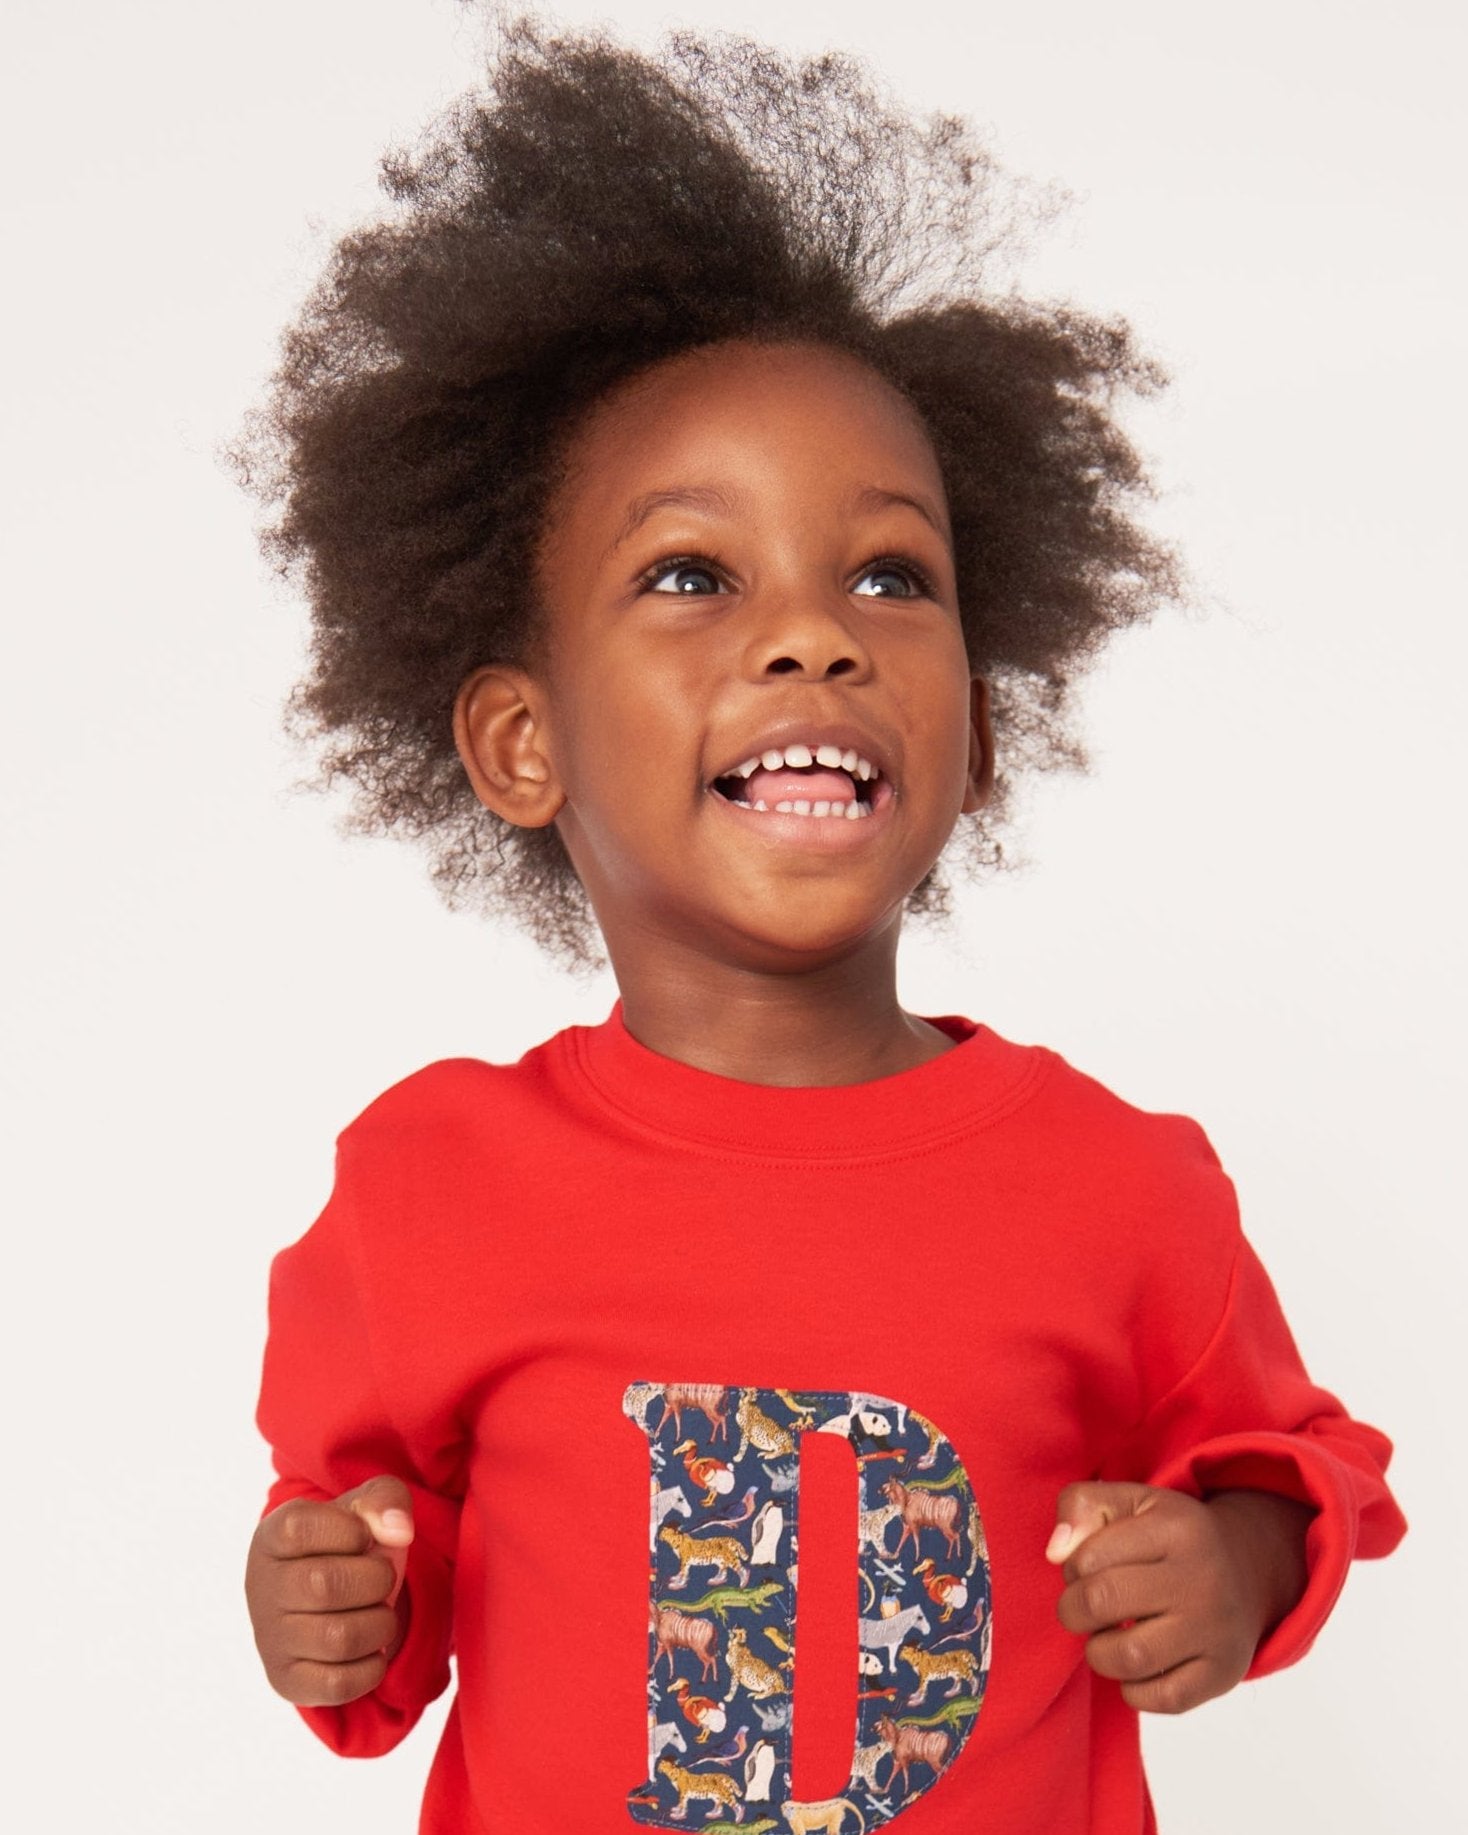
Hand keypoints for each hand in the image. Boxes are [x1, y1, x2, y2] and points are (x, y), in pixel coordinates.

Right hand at [245, 1474, 414, 1706]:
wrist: (333, 1592)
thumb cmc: (349, 1541)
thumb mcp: (367, 1505)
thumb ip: (385, 1499)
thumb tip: (400, 1531)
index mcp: (272, 1535)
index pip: (302, 1529)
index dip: (351, 1531)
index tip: (362, 1537)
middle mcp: (261, 1588)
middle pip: (326, 1587)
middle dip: (376, 1579)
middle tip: (381, 1577)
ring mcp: (269, 1639)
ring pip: (338, 1639)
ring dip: (380, 1623)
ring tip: (378, 1611)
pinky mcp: (286, 1680)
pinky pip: (337, 1685)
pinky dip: (371, 1666)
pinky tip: (371, 1647)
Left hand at [1047, 1480, 1312, 1713]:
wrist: (1246, 1568)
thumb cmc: (1168, 1535)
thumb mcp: (1130, 1501)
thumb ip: (1081, 1507)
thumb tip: (1055, 1553)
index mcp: (1176, 1528)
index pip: (1089, 1556)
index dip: (1070, 1567)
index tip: (1083, 1570)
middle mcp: (1201, 1579)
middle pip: (1102, 1602)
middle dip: (1073, 1611)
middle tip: (1082, 1609)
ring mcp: (1216, 1630)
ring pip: (1129, 1657)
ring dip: (1098, 1653)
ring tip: (1105, 1637)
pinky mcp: (1223, 1673)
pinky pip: (1162, 1698)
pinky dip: (1133, 1690)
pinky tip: (1135, 1667)